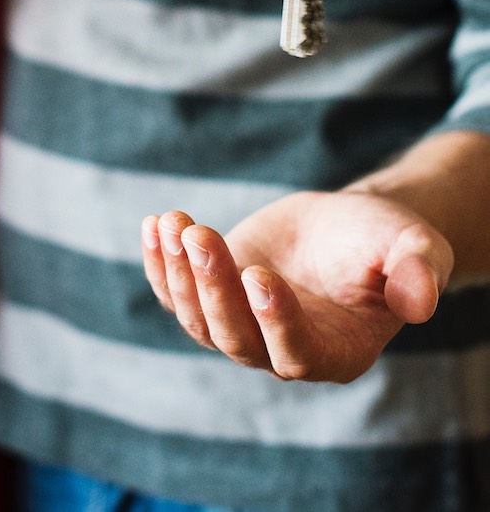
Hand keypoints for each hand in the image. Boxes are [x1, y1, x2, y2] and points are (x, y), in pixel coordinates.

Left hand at [141, 189, 453, 382]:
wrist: (348, 226)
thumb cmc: (386, 241)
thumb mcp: (414, 248)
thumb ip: (419, 272)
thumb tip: (422, 300)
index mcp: (336, 351)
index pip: (296, 352)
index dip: (274, 319)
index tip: (258, 273)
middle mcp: (281, 351)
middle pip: (235, 337)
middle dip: (213, 286)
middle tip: (199, 234)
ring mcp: (242, 326)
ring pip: (198, 318)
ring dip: (179, 272)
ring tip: (172, 223)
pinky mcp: (214, 298)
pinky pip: (176, 294)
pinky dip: (159, 264)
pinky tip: (154, 225)